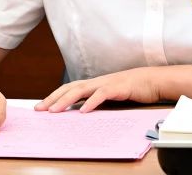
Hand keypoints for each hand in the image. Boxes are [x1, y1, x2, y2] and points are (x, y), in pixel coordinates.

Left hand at [35, 67, 160, 112]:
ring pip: (81, 90)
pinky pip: (102, 94)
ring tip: (55, 110)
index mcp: (94, 83)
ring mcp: (107, 83)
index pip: (69, 88)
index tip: (40, 107)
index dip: (54, 96)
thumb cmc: (132, 89)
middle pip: (70, 88)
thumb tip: (81, 111)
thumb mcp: (110, 95)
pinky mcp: (118, 87)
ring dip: (66, 100)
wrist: (152, 80)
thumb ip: (96, 100)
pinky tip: (83, 110)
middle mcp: (97, 81)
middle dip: (53, 98)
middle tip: (39, 109)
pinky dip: (91, 102)